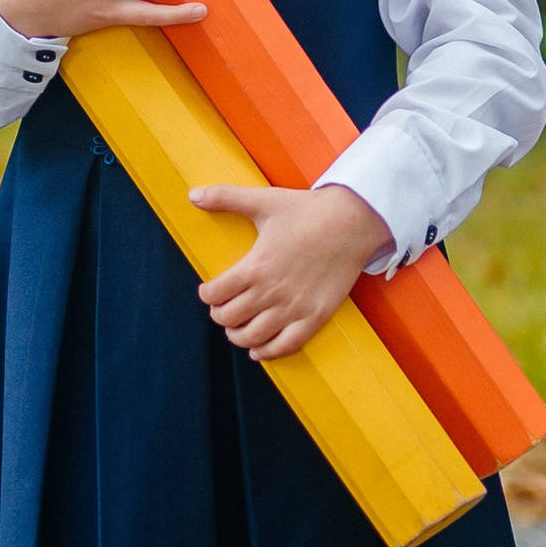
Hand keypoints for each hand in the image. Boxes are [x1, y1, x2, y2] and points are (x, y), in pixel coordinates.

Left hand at [188, 180, 387, 360]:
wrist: (352, 221)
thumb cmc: (307, 211)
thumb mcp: (264, 201)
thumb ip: (226, 198)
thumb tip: (193, 194)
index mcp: (255, 266)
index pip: (215, 294)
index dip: (207, 295)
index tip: (209, 291)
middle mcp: (271, 292)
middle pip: (229, 319)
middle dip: (220, 315)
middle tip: (222, 309)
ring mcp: (294, 307)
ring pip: (253, 337)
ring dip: (238, 336)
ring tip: (236, 329)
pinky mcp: (316, 316)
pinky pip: (287, 345)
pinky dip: (268, 352)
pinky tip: (259, 350)